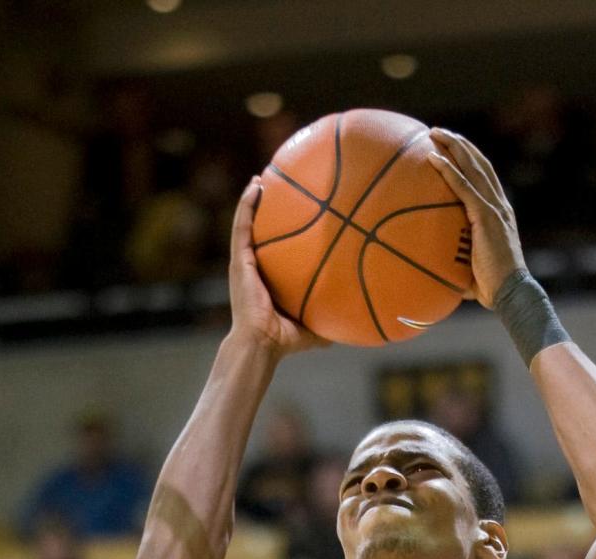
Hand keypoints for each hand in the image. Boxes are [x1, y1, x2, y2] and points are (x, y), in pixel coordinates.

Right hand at [229, 177, 329, 358]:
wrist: (262, 344)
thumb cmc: (284, 339)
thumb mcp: (314, 326)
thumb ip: (330, 318)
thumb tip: (357, 321)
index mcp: (269, 279)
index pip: (276, 250)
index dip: (283, 232)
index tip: (295, 214)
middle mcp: (255, 267)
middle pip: (261, 232)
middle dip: (267, 210)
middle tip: (278, 187)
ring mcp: (244, 262)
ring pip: (247, 223)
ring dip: (252, 199)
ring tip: (262, 178)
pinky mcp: (238, 260)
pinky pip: (241, 226)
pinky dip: (246, 205)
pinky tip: (255, 186)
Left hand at [428, 129, 525, 308]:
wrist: (511, 293)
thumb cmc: (493, 289)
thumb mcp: (474, 267)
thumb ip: (459, 260)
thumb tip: (435, 270)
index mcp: (501, 214)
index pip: (486, 177)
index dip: (471, 159)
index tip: (455, 148)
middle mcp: (500, 205)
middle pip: (480, 164)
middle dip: (460, 144)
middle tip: (439, 132)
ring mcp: (494, 209)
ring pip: (472, 168)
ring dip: (453, 147)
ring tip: (434, 133)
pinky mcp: (486, 217)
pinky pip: (464, 188)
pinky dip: (449, 171)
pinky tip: (433, 158)